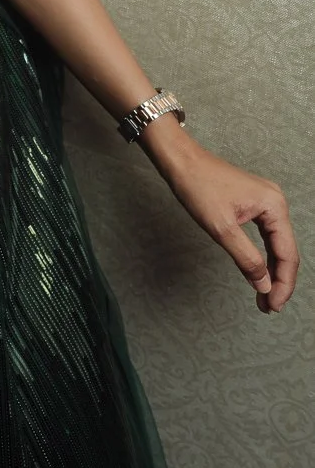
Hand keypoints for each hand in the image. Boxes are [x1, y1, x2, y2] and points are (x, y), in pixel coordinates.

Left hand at [161, 134, 298, 313]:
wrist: (180, 160)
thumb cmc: (198, 186)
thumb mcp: (221, 228)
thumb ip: (246, 259)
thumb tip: (264, 286)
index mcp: (274, 205)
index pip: (287, 254)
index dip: (283, 284)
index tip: (274, 307)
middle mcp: (275, 202)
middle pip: (285, 251)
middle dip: (278, 281)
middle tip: (268, 307)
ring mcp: (266, 202)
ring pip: (276, 245)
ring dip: (271, 271)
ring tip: (264, 297)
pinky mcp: (254, 204)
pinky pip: (265, 235)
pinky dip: (262, 256)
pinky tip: (258, 273)